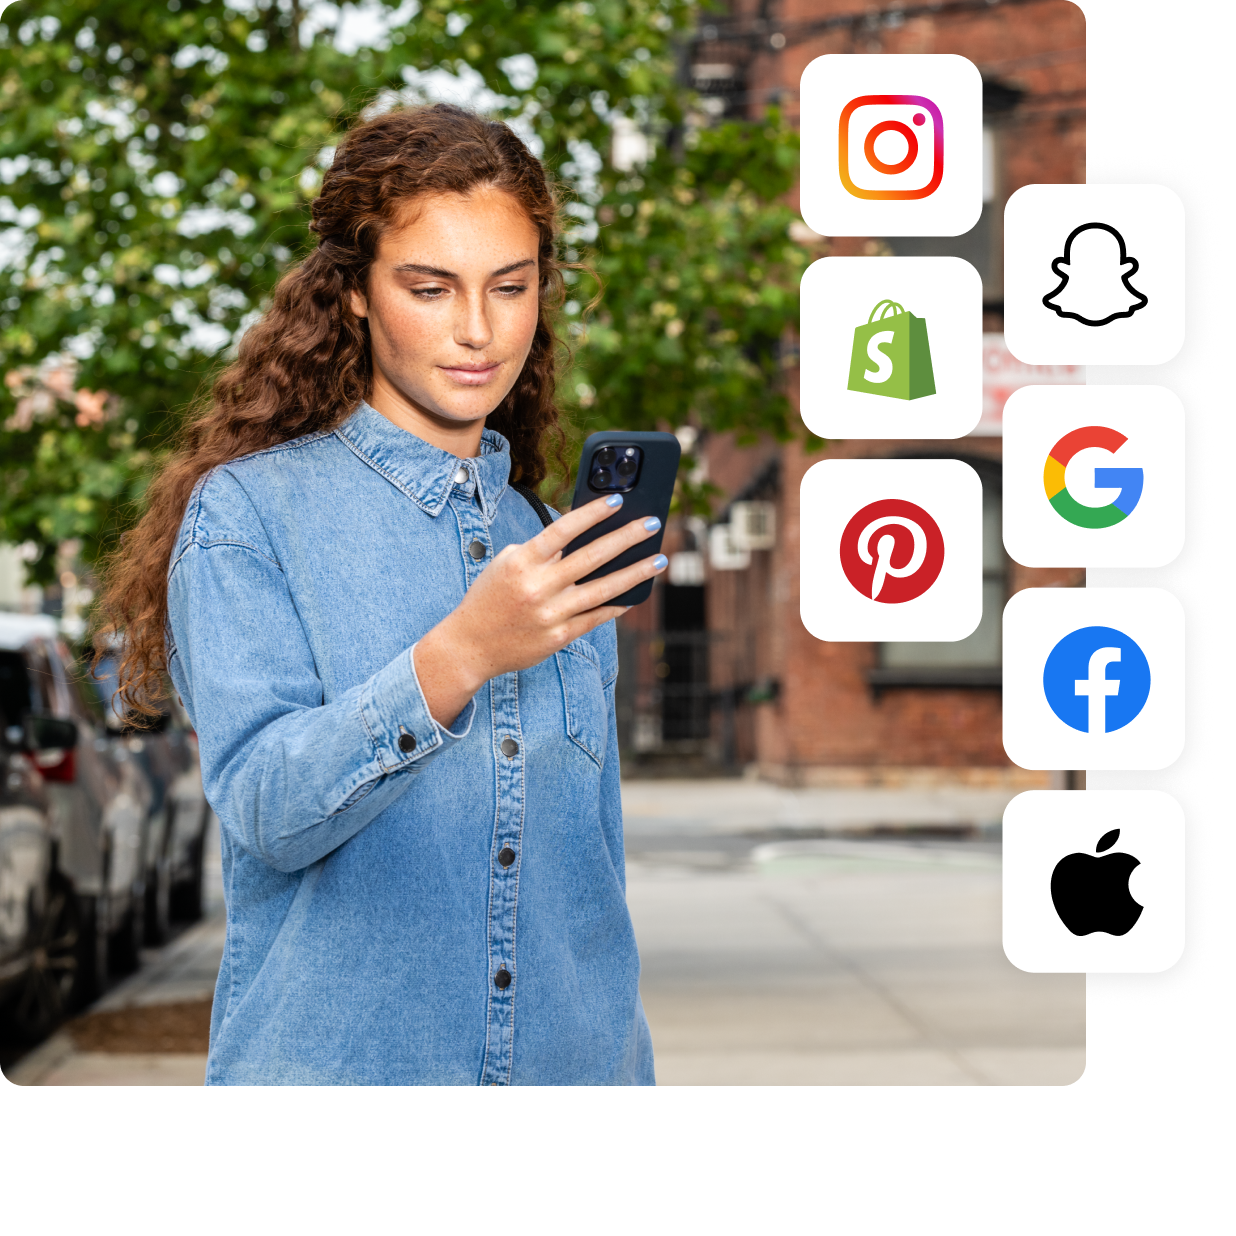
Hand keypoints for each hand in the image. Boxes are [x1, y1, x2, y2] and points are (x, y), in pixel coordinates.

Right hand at [414, 494, 665, 725]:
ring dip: (635, 573)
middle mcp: (538, 587)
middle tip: (652, 525)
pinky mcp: (559, 637)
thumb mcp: (507, 564)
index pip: (563, 530)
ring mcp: (551, 614)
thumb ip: (541, 552)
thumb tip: (584, 539)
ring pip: (603, 589)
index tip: (618, 501)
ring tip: (658, 560)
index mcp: (523, 562)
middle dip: (626, 538)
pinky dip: (617, 605)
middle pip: (591, 557)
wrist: (470, 645)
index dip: (593, 513)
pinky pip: (596, 617)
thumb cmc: (491, 597)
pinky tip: (635, 594)